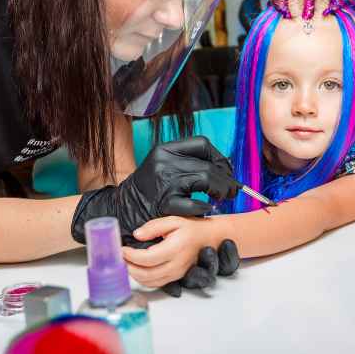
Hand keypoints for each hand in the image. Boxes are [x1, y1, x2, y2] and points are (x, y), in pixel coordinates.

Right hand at [71, 137, 238, 244]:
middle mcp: (164, 162)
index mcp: (164, 149)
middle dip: (226, 178)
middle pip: (208, 164)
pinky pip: (195, 203)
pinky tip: (205, 209)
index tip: (225, 170)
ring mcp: (164, 182)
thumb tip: (223, 166)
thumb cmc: (147, 189)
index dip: (219, 157)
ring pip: (206, 179)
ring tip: (223, 198)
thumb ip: (186, 162)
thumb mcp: (162, 165)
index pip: (202, 143)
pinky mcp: (165, 203)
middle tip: (232, 190)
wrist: (122, 209)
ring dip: (221, 190)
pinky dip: (205, 207)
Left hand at [122, 216, 239, 291]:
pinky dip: (144, 279)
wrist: (211, 238)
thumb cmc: (192, 227)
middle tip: (119, 258)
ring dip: (135, 275)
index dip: (131, 256)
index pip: (147, 258)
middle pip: (147, 274)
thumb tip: (137, 235)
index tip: (122, 249)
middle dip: (129, 268)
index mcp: (175, 248)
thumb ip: (154, 226)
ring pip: (151, 282)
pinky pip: (158, 283)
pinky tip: (137, 270)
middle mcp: (177, 264)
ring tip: (125, 263)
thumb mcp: (173, 219)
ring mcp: (177, 273)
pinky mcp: (177, 277)